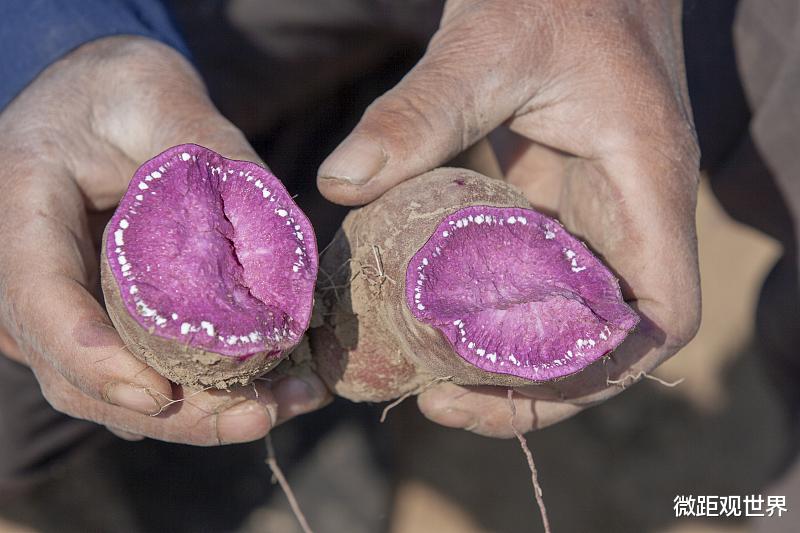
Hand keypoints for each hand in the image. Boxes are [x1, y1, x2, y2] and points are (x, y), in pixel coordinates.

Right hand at [0, 36, 329, 444]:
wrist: (101, 108)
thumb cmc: (120, 92)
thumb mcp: (159, 93)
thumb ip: (208, 149)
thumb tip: (279, 232)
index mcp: (20, 211)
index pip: (39, 301)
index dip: (91, 357)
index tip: (156, 393)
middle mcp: (26, 277)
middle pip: (78, 374)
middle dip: (171, 412)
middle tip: (260, 415)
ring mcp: (62, 312)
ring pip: (113, 393)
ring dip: (198, 416)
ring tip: (286, 404)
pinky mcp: (103, 326)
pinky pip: (142, 375)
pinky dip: (203, 395)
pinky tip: (275, 389)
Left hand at [318, 0, 700, 436]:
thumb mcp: (487, 43)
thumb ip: (420, 111)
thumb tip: (339, 182)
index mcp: (643, 184)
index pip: (660, 317)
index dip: (598, 372)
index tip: (507, 388)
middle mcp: (629, 212)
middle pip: (607, 341)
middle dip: (534, 387)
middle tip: (439, 398)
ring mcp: (596, 211)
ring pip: (569, 317)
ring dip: (509, 360)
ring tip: (427, 378)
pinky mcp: (560, 201)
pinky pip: (537, 278)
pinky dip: (492, 310)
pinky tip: (431, 315)